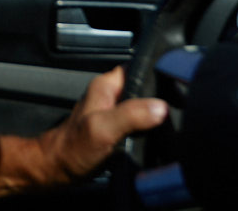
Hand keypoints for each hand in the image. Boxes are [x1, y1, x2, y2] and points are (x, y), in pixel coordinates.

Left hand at [36, 66, 166, 185]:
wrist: (60, 169)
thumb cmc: (73, 148)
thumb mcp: (103, 128)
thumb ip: (131, 115)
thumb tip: (160, 107)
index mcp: (107, 84)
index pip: (140, 68)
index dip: (159, 76)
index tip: (177, 90)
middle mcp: (111, 94)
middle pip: (146, 89)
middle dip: (161, 101)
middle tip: (175, 115)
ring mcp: (115, 112)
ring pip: (145, 108)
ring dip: (156, 118)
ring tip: (168, 128)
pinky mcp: (119, 128)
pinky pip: (141, 124)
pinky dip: (150, 131)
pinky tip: (156, 139)